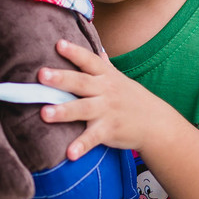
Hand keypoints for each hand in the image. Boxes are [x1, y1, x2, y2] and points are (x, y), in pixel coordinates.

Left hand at [36, 40, 175, 160]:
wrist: (156, 123)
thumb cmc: (133, 99)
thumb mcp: (120, 80)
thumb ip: (105, 66)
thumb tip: (98, 50)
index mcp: (106, 77)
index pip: (89, 61)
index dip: (75, 52)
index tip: (58, 44)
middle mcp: (105, 91)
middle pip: (81, 82)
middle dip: (61, 79)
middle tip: (42, 75)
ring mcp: (107, 111)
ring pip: (83, 109)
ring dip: (63, 112)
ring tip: (44, 114)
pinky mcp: (109, 131)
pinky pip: (93, 138)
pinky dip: (81, 146)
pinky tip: (69, 154)